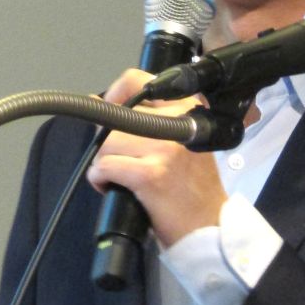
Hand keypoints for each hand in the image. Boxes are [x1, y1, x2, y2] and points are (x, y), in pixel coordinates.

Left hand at [87, 68, 227, 246]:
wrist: (208, 224)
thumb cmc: (191, 184)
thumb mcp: (178, 141)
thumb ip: (145, 119)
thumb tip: (95, 99)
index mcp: (187, 107)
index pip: (135, 80)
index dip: (115, 95)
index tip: (111, 115)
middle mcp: (179, 121)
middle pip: (116, 118)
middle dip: (110, 144)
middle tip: (124, 164)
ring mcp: (166, 147)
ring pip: (107, 143)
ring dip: (105, 163)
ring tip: (122, 178)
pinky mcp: (152, 173)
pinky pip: (105, 167)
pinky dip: (101, 179)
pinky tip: (114, 187)